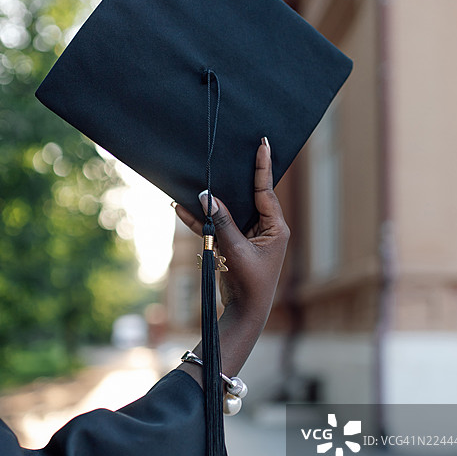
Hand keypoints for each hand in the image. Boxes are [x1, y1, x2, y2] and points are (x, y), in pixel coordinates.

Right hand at [174, 138, 289, 379]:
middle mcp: (264, 227)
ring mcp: (246, 235)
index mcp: (276, 227)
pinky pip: (215, 226)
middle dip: (231, 179)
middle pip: (245, 196)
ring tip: (193, 180)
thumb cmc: (250, 282)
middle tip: (226, 152)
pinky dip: (200, 220)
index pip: (266, 191)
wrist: (244, 311)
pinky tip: (180, 207)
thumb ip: (223, 221)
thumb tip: (207, 195)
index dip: (262, 167)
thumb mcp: (236, 249)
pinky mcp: (231, 244)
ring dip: (209, 201)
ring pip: (227, 210)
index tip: (264, 143)